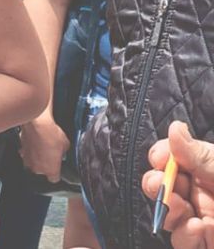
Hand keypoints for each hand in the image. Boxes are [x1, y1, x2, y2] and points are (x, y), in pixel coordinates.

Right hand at [19, 113, 70, 181]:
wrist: (36, 124)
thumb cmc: (51, 135)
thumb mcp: (66, 145)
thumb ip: (63, 153)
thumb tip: (61, 152)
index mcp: (50, 170)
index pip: (54, 179)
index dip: (57, 173)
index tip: (58, 168)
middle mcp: (37, 168)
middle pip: (42, 172)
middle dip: (46, 164)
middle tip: (51, 155)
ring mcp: (27, 160)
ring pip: (33, 163)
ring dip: (37, 158)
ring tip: (43, 148)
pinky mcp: (21, 151)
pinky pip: (27, 154)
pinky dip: (30, 150)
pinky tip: (35, 143)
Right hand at [142, 122, 213, 247]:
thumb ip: (201, 155)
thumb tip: (174, 127)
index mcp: (208, 172)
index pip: (174, 159)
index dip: (162, 156)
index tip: (158, 157)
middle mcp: (201, 195)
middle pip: (163, 186)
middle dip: (155, 183)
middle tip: (158, 183)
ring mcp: (200, 221)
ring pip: (167, 214)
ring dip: (168, 209)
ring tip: (182, 207)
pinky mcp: (202, 244)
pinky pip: (182, 241)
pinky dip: (185, 234)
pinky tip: (199, 227)